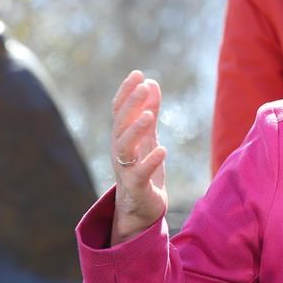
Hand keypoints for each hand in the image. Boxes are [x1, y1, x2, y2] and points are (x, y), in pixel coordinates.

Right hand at [110, 71, 167, 245]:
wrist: (141, 209)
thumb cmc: (143, 170)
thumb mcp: (148, 138)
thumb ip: (149, 112)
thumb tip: (152, 83)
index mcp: (121, 138)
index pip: (119, 111)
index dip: (126, 92)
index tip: (138, 73)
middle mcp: (119, 152)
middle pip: (120, 124)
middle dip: (131, 104)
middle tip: (143, 87)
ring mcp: (125, 170)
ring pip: (124, 148)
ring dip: (136, 130)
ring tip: (150, 115)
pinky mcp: (136, 188)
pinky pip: (139, 174)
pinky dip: (150, 161)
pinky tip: (162, 149)